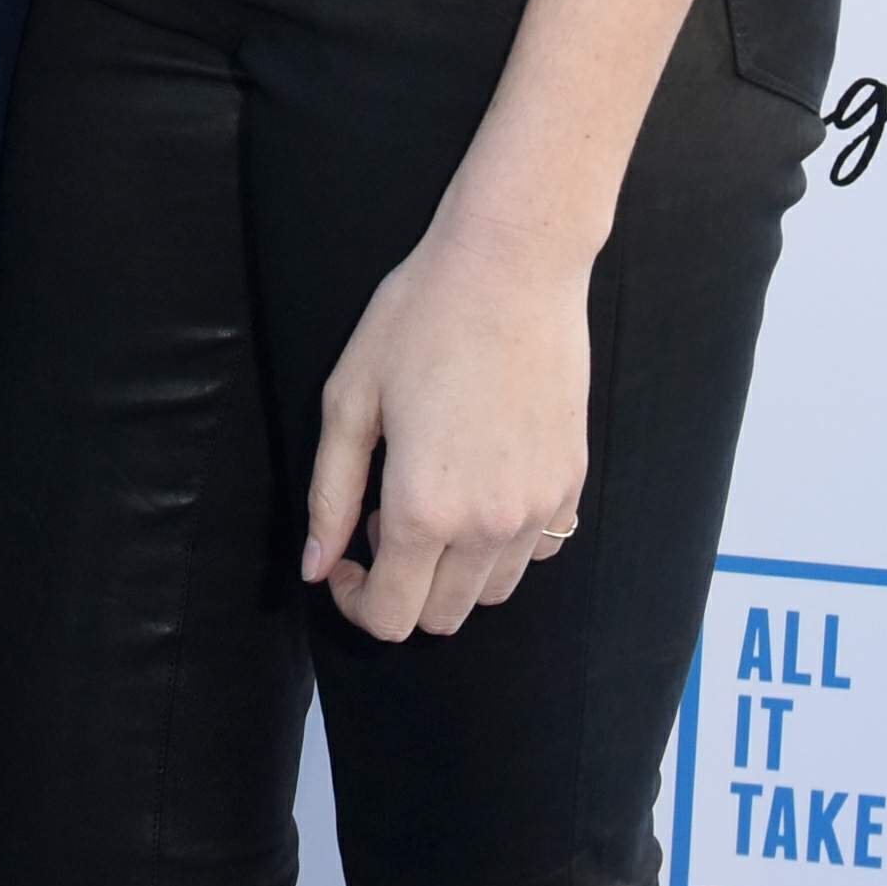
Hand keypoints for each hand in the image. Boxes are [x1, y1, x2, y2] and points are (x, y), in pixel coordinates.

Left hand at [301, 212, 590, 641]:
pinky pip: (537, 552)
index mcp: (425, 510)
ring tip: (429, 496)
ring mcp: (539, 510)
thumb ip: (330, 494)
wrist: (513, 268)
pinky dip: (501, 545)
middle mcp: (489, 527)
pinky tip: (479, 485)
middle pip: (441, 618)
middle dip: (400, 587)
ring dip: (451, 571)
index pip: (392, 617)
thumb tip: (314, 566)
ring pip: (491, 593)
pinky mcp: (572, 485)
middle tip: (380, 514)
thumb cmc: (420, 320)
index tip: (342, 559)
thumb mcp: (350, 398)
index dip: (356, 602)